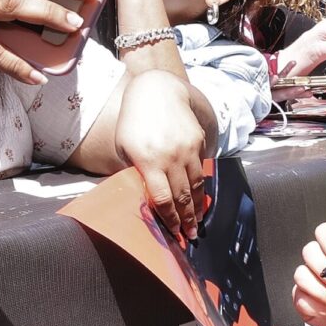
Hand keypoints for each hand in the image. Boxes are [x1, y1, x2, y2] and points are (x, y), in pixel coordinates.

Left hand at [115, 71, 206, 239]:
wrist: (156, 91)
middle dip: (187, 219)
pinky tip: (199, 196)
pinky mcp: (198, 141)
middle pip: (182, 196)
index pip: (162, 199)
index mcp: (149, 161)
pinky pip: (200, 169)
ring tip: (198, 221)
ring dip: (197, 206)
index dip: (169, 219)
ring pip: (196, 185)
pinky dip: (200, 185)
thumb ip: (134, 171)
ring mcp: (187, 149)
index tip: (174, 232)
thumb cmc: (133, 122)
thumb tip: (144, 196)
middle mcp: (171, 157)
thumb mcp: (124, 147)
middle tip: (191, 235)